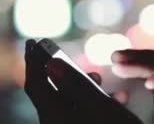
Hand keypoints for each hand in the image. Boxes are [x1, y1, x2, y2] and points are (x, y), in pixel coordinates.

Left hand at [24, 39, 141, 123]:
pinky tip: (116, 100)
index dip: (33, 61)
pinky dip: (94, 102)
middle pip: (50, 94)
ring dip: (82, 86)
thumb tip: (50, 64)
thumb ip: (73, 84)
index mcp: (55, 117)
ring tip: (99, 78)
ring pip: (68, 104)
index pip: (36, 84)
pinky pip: (82, 114)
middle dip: (61, 72)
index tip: (33, 42)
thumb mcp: (98, 106)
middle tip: (64, 55)